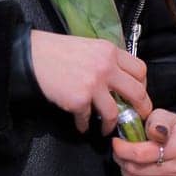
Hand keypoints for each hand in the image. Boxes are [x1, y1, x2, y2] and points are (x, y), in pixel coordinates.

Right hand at [28, 30, 151, 134]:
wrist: (33, 56)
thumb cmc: (58, 50)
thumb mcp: (89, 47)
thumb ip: (106, 60)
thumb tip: (120, 81)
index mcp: (110, 51)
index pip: (140, 70)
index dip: (143, 86)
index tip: (137, 95)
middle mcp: (106, 67)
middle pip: (137, 93)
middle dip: (140, 109)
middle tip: (136, 117)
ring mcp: (93, 84)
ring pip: (115, 113)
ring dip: (111, 125)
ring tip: (105, 128)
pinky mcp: (79, 100)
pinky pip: (88, 119)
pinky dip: (84, 125)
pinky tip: (81, 125)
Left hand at [113, 108, 175, 175]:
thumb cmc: (172, 130)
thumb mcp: (163, 116)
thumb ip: (156, 121)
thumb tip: (154, 132)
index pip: (142, 153)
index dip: (122, 149)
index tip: (116, 143)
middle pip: (139, 170)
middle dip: (123, 161)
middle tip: (119, 153)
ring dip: (127, 175)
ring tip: (126, 164)